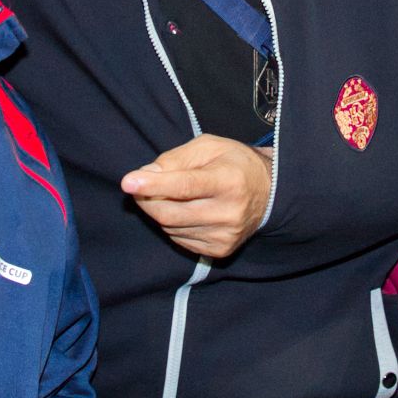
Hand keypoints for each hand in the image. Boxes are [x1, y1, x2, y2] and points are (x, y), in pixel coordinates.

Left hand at [121, 136, 271, 257]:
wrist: (269, 194)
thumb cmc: (235, 164)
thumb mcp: (209, 147)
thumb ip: (175, 158)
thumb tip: (144, 174)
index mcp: (229, 181)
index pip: (185, 185)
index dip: (154, 185)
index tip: (128, 182)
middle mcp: (229, 212)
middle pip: (170, 212)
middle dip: (147, 199)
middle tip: (141, 185)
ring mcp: (225, 235)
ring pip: (171, 228)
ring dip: (159, 211)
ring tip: (170, 195)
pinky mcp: (220, 250)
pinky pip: (179, 239)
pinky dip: (173, 225)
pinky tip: (186, 211)